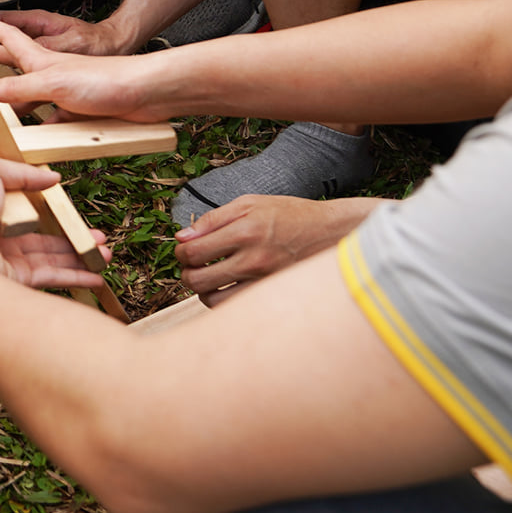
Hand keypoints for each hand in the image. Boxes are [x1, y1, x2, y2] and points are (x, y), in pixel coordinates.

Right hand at [0, 11, 155, 120]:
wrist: (145, 93)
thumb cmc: (104, 78)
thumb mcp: (54, 82)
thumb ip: (21, 87)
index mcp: (42, 59)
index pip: (10, 37)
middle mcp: (51, 72)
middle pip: (17, 64)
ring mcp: (65, 92)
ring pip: (33, 95)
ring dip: (17, 99)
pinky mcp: (80, 111)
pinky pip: (54, 120)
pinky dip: (43, 126)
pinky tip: (37, 136)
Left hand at [0, 157, 110, 289]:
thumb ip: (21, 171)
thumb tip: (51, 177)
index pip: (25, 212)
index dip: (51, 212)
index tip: (73, 212)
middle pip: (42, 239)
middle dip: (73, 238)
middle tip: (99, 238)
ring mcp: (7, 262)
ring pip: (50, 259)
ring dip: (79, 257)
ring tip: (104, 254)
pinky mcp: (15, 283)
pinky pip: (51, 278)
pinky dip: (75, 278)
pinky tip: (96, 275)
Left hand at [174, 195, 384, 304]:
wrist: (332, 232)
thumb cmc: (290, 215)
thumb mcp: (250, 203)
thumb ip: (213, 219)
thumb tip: (181, 236)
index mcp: (244, 230)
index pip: (192, 251)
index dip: (179, 252)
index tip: (183, 249)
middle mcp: (253, 259)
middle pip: (197, 279)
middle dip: (185, 273)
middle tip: (191, 266)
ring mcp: (264, 281)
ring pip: (212, 300)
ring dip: (201, 290)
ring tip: (207, 278)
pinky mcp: (272, 296)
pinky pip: (234, 308)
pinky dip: (222, 301)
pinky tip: (225, 288)